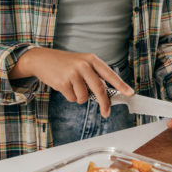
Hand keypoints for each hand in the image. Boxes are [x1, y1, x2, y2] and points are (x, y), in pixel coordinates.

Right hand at [10, 48, 133, 117]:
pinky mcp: (63, 82)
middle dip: (104, 103)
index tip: (130, 93)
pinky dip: (70, 96)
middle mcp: (84, 65)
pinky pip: (73, 98)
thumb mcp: (81, 63)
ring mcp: (73, 73)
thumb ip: (93, 75)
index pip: (109, 74)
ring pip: (84, 97)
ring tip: (72, 86)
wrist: (41, 59)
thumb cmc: (64, 63)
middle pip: (99, 88)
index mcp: (91, 59)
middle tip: (106, 112)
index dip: (121, 85)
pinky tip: (64, 86)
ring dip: (80, 97)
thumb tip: (105, 94)